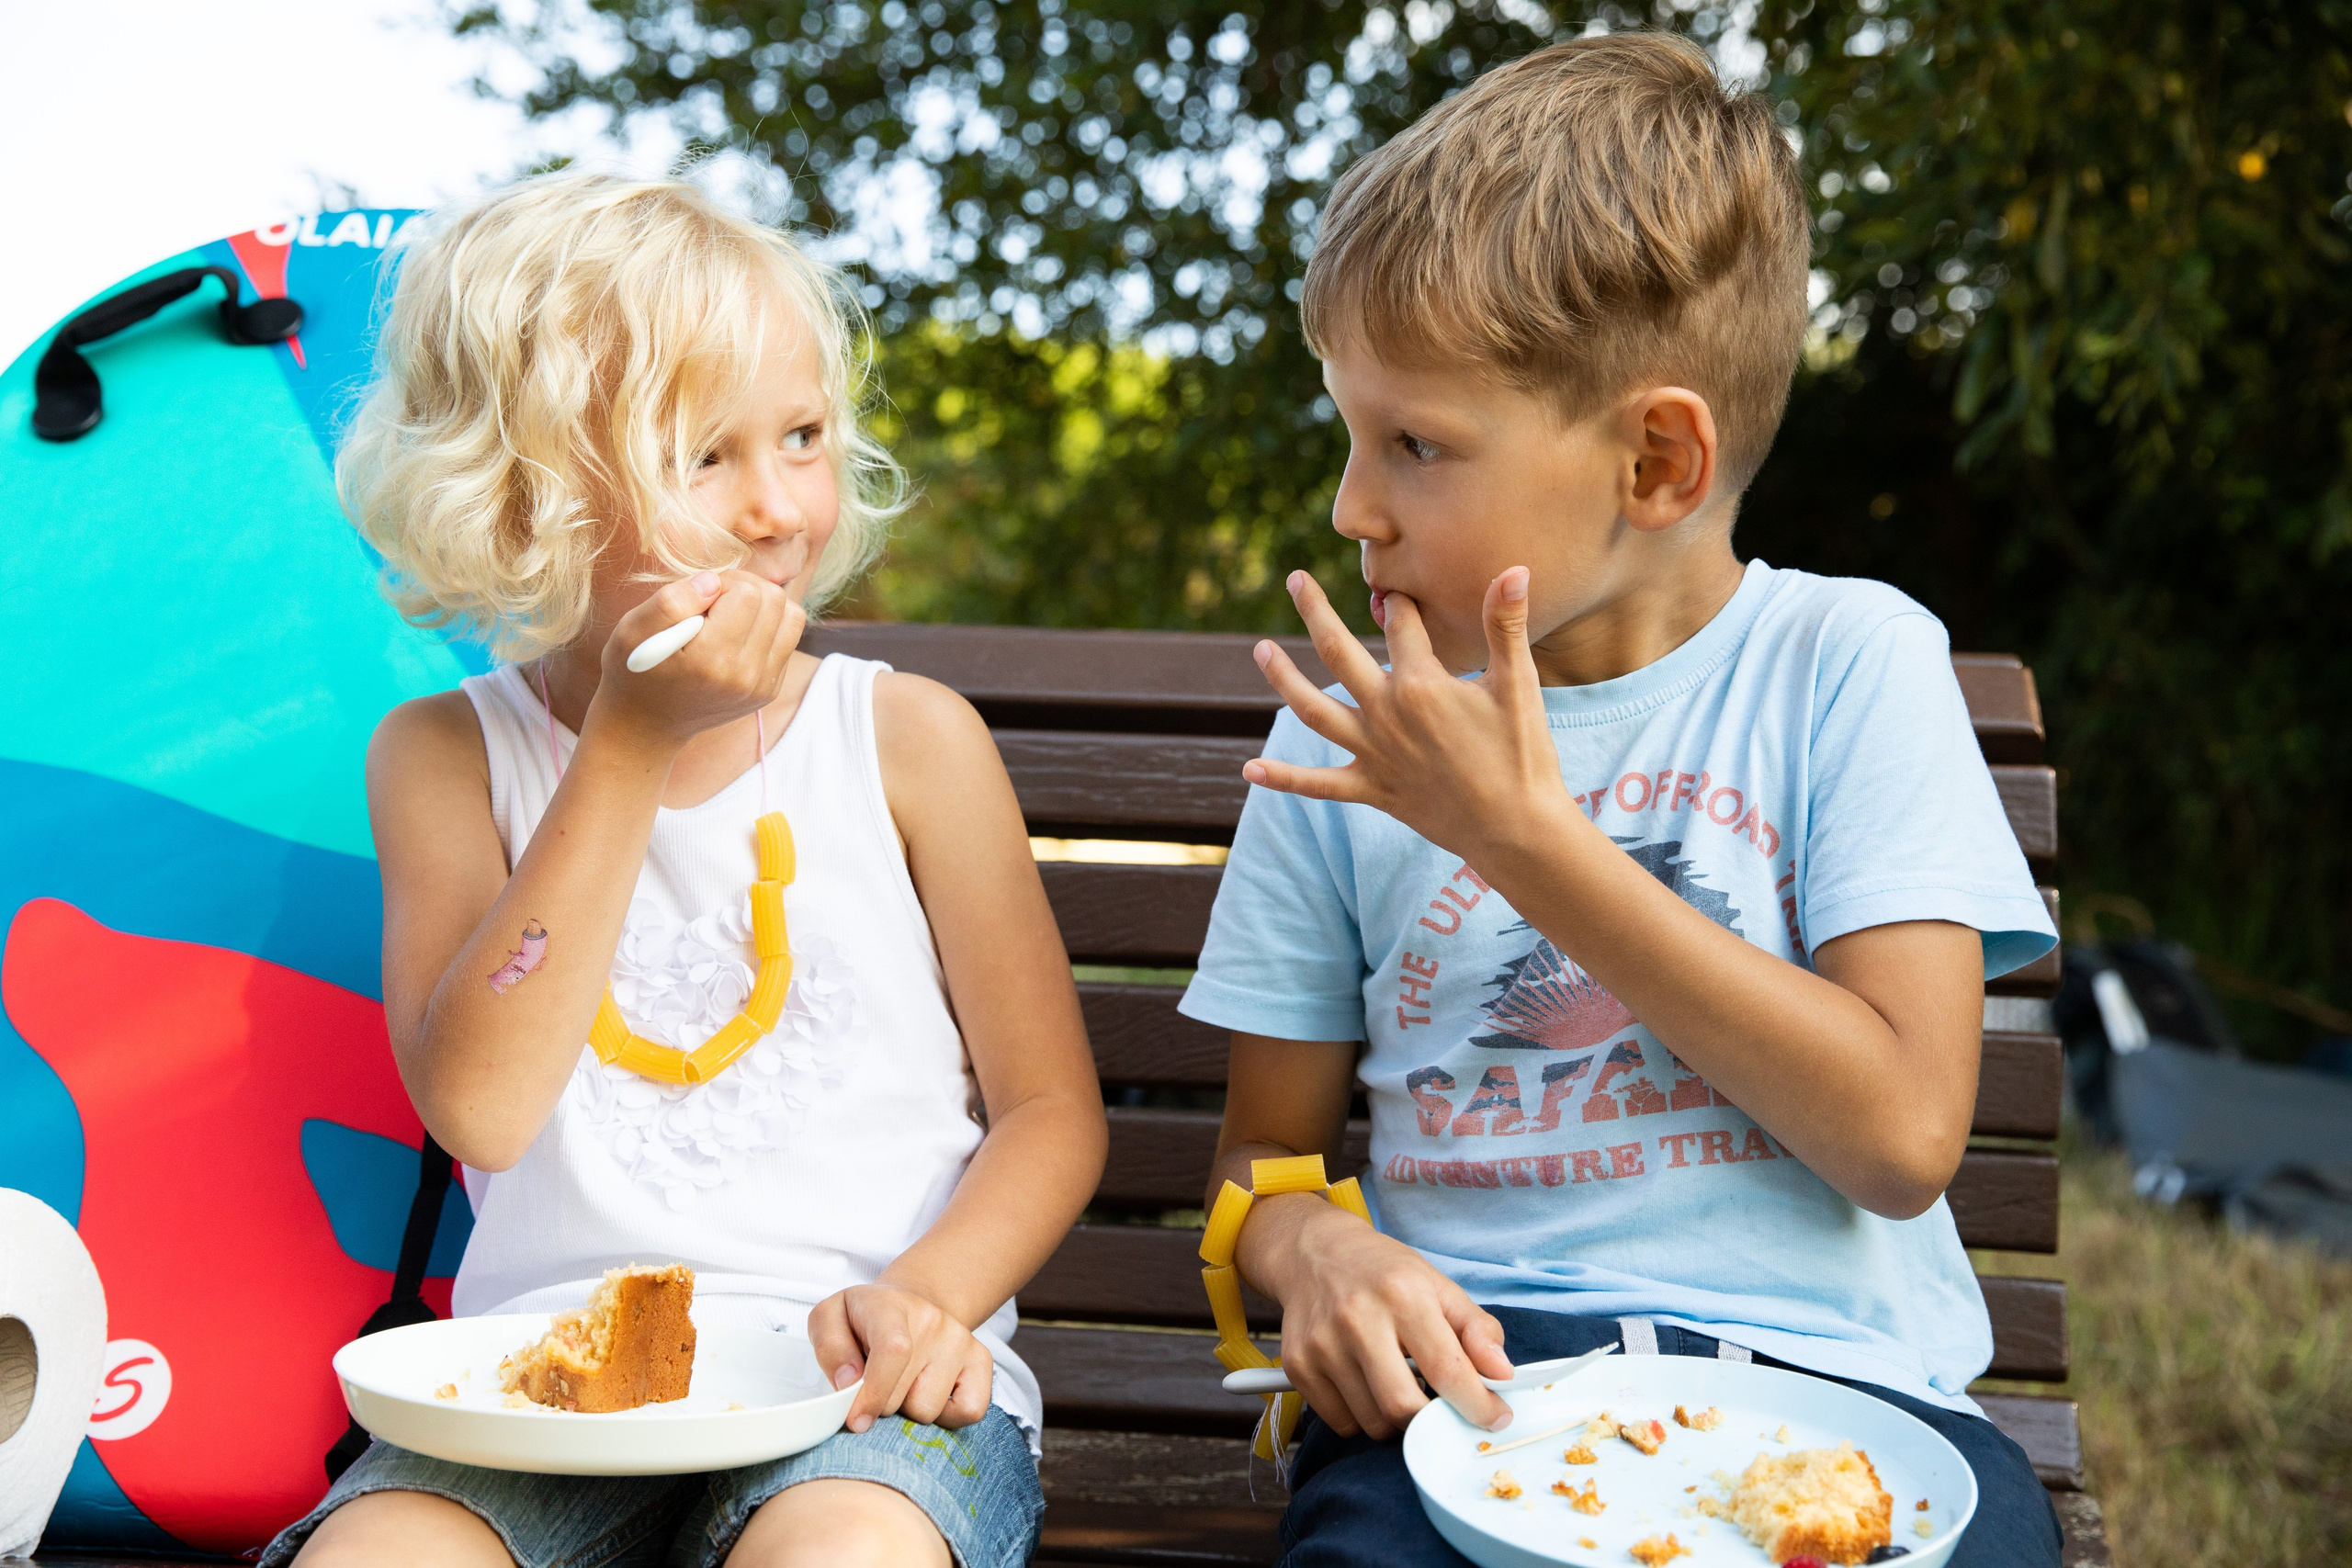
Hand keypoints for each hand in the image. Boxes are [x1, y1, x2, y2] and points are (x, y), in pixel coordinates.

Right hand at [590, 569, 806, 749]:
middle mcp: (745, 676)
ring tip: (730, 613)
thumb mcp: (633, 630)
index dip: (723, 582)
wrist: (646, 723)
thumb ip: (671, 601)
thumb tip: (713, 582)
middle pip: (774, 600)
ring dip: (763, 605)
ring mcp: (761, 687)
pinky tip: (736, 634)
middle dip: (745, 588)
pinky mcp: (769, 691)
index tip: (700, 598)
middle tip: (714, 601)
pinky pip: (788, 639)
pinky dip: (767, 627)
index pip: (746, 593)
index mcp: (711, 660)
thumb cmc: (635, 669)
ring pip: (791, 617)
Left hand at [808, 1283, 994, 1432]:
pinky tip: (929, 1395)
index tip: (856, 1421)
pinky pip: (969, 1412)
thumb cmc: (863, 1321)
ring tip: (902, 1385)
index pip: (893, 1350)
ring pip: (929, 1411)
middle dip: (881, 1405)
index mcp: (890, 1306)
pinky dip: (946, 1418)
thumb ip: (830, 1349)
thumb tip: (849, 1383)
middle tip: (874, 1386)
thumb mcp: (830, 1320)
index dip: (873, 1393)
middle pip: (904, 1395)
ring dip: (909, 1410)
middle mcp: (933, 1321)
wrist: (910, 1306)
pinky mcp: (982, 1361)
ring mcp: (961, 1341)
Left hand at [1244, 569, 1575, 866]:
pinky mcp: (1371, 790)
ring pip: (1313, 710)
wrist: (1516, 830)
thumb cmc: (1522, 755)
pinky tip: (1251, 771)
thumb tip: (1515, 568)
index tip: (1395, 589)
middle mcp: (1386, 714)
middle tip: (1295, 579)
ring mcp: (1373, 754)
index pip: (1400, 625)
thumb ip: (1506, 624)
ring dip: (1283, 678)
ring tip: (1260, 650)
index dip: (1399, 602)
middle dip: (1314, 612)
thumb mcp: (1519, 684)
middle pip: (1338, 652)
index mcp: (1420, 683)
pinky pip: (1318, 784)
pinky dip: (1283, 779)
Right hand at [1251, 1196, 1513, 1439]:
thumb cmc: (1383, 1272)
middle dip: (1431, 1419)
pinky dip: (1362, 1417)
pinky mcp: (1297, 1364)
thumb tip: (1503, 1374)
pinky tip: (1365, 1384)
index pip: (1447, 1370)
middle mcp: (1357, 1318)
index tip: (1495, 1418)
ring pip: (1371, 1422)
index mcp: (1402, 1294)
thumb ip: (1476, 1330)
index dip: (1478, 1405)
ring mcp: (1322, 1344)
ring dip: (1395, 1420)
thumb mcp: (1437, 1285)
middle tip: (1438, 1405)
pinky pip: (1340, 1422)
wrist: (1312, 1251)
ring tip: (1397, 1384)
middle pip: (1403, 1407)